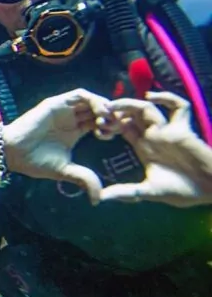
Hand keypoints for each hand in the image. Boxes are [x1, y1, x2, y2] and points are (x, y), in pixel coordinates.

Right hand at [3, 88, 112, 204]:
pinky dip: (94, 100)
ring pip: (92, 100)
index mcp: (75, 131)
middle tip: (115, 126)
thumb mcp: (65, 171)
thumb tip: (98, 199)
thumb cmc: (35, 162)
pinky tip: (99, 113)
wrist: (14, 153)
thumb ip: (83, 179)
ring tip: (108, 119)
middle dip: (111, 116)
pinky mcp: (57, 103)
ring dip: (104, 106)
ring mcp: (64, 109)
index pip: (100, 122)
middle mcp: (71, 118)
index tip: (114, 136)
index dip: (111, 127)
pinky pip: (80, 95)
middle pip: (99, 110)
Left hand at [99, 91, 211, 206]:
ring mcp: (168, 130)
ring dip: (129, 103)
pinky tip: (151, 97)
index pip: (122, 127)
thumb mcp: (149, 192)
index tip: (96, 129)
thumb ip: (126, 192)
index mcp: (143, 146)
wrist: (209, 190)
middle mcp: (153, 135)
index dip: (109, 125)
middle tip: (99, 114)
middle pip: (131, 114)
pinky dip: (167, 98)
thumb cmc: (182, 191)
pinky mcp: (184, 129)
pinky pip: (180, 107)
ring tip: (113, 106)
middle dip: (115, 112)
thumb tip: (100, 198)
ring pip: (147, 108)